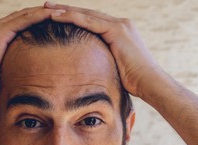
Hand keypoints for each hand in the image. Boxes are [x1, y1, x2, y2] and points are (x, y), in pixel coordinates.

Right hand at [0, 6, 62, 100]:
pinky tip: (53, 15)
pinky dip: (39, 16)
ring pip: (25, 14)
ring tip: (63, 10)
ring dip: (44, 11)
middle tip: (61, 11)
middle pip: (23, 15)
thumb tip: (20, 76)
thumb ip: (9, 66)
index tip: (51, 22)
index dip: (35, 21)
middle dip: (42, 12)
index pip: (19, 23)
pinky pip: (24, 20)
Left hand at [45, 2, 163, 98]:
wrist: (150, 83)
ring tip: (46, 8)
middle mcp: (120, 24)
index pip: (92, 21)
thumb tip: (91, 71)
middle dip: (67, 9)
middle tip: (47, 5)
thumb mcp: (115, 68)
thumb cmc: (134, 82)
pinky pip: (88, 21)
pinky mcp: (116, 30)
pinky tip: (55, 16)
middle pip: (87, 14)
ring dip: (65, 10)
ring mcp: (119, 25)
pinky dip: (71, 18)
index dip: (74, 18)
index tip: (57, 17)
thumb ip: (103, 62)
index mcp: (119, 32)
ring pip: (86, 14)